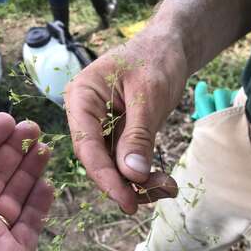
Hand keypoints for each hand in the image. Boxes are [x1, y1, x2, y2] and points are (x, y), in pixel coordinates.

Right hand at [65, 25, 186, 213]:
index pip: (87, 145)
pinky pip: (126, 161)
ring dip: (138, 182)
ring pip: (113, 165)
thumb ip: (138, 135)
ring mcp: (102, 127)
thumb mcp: (149, 95)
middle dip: (125, 182)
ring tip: (167, 186)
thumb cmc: (156, 59)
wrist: (169, 49)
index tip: (127, 200)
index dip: (105, 176)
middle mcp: (86, 116)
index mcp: (82, 97)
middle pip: (97, 160)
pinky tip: (163, 181)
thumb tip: (132, 175)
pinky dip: (144, 174)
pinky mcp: (118, 135)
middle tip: (156, 194)